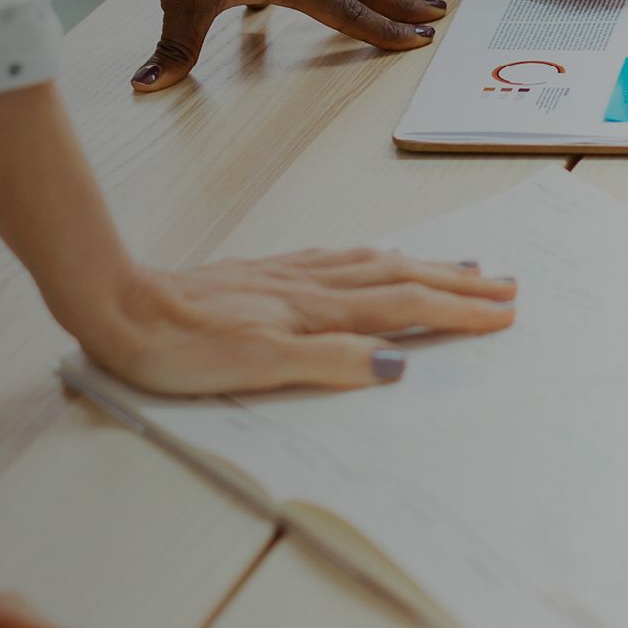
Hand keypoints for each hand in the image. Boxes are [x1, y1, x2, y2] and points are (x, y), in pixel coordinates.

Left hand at [87, 248, 518, 395]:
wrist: (120, 307)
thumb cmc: (180, 348)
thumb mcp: (256, 369)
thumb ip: (330, 363)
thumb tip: (397, 365)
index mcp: (317, 311)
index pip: (406, 308)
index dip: (458, 311)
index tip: (504, 314)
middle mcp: (313, 286)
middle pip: (403, 278)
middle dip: (459, 283)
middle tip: (507, 284)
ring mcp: (291, 275)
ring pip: (377, 264)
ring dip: (428, 266)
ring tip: (466, 266)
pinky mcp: (268, 272)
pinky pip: (342, 259)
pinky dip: (377, 259)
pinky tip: (379, 258)